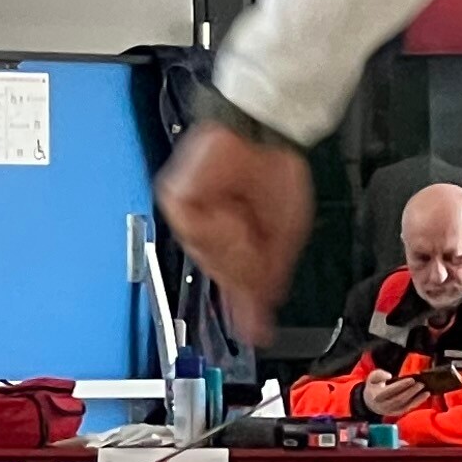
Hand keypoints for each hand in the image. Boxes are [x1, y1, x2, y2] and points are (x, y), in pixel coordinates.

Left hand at [155, 122, 312, 340]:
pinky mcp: (177, 199)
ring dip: (233, 250)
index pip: (232, 280)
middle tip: (261, 274)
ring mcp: (191, 217)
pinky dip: (218, 228)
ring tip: (251, 234)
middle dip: (245, 276)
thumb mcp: (284, 233)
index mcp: (231, 236)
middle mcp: (208, 229)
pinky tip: (233, 218)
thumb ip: (270, 278)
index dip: (244, 309)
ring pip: (207, 255)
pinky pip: (195, 230)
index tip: (255, 333)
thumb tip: (261, 320)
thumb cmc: (274, 167)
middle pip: (221, 271)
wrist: (264, 129)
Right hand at [357, 371, 429, 417]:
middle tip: (421, 384)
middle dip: (411, 392)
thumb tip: (389, 376)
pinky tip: (424, 396)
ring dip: (417, 398)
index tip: (412, 379)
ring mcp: (391, 411)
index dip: (402, 385)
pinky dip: (417, 402)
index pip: (391, 391)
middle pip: (400, 399)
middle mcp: (384, 405)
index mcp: (377, 396)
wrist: (370, 402)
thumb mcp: (372, 378)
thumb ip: (379, 374)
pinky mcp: (397, 413)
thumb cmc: (374, 387)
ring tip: (426, 391)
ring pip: (405, 405)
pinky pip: (408, 408)